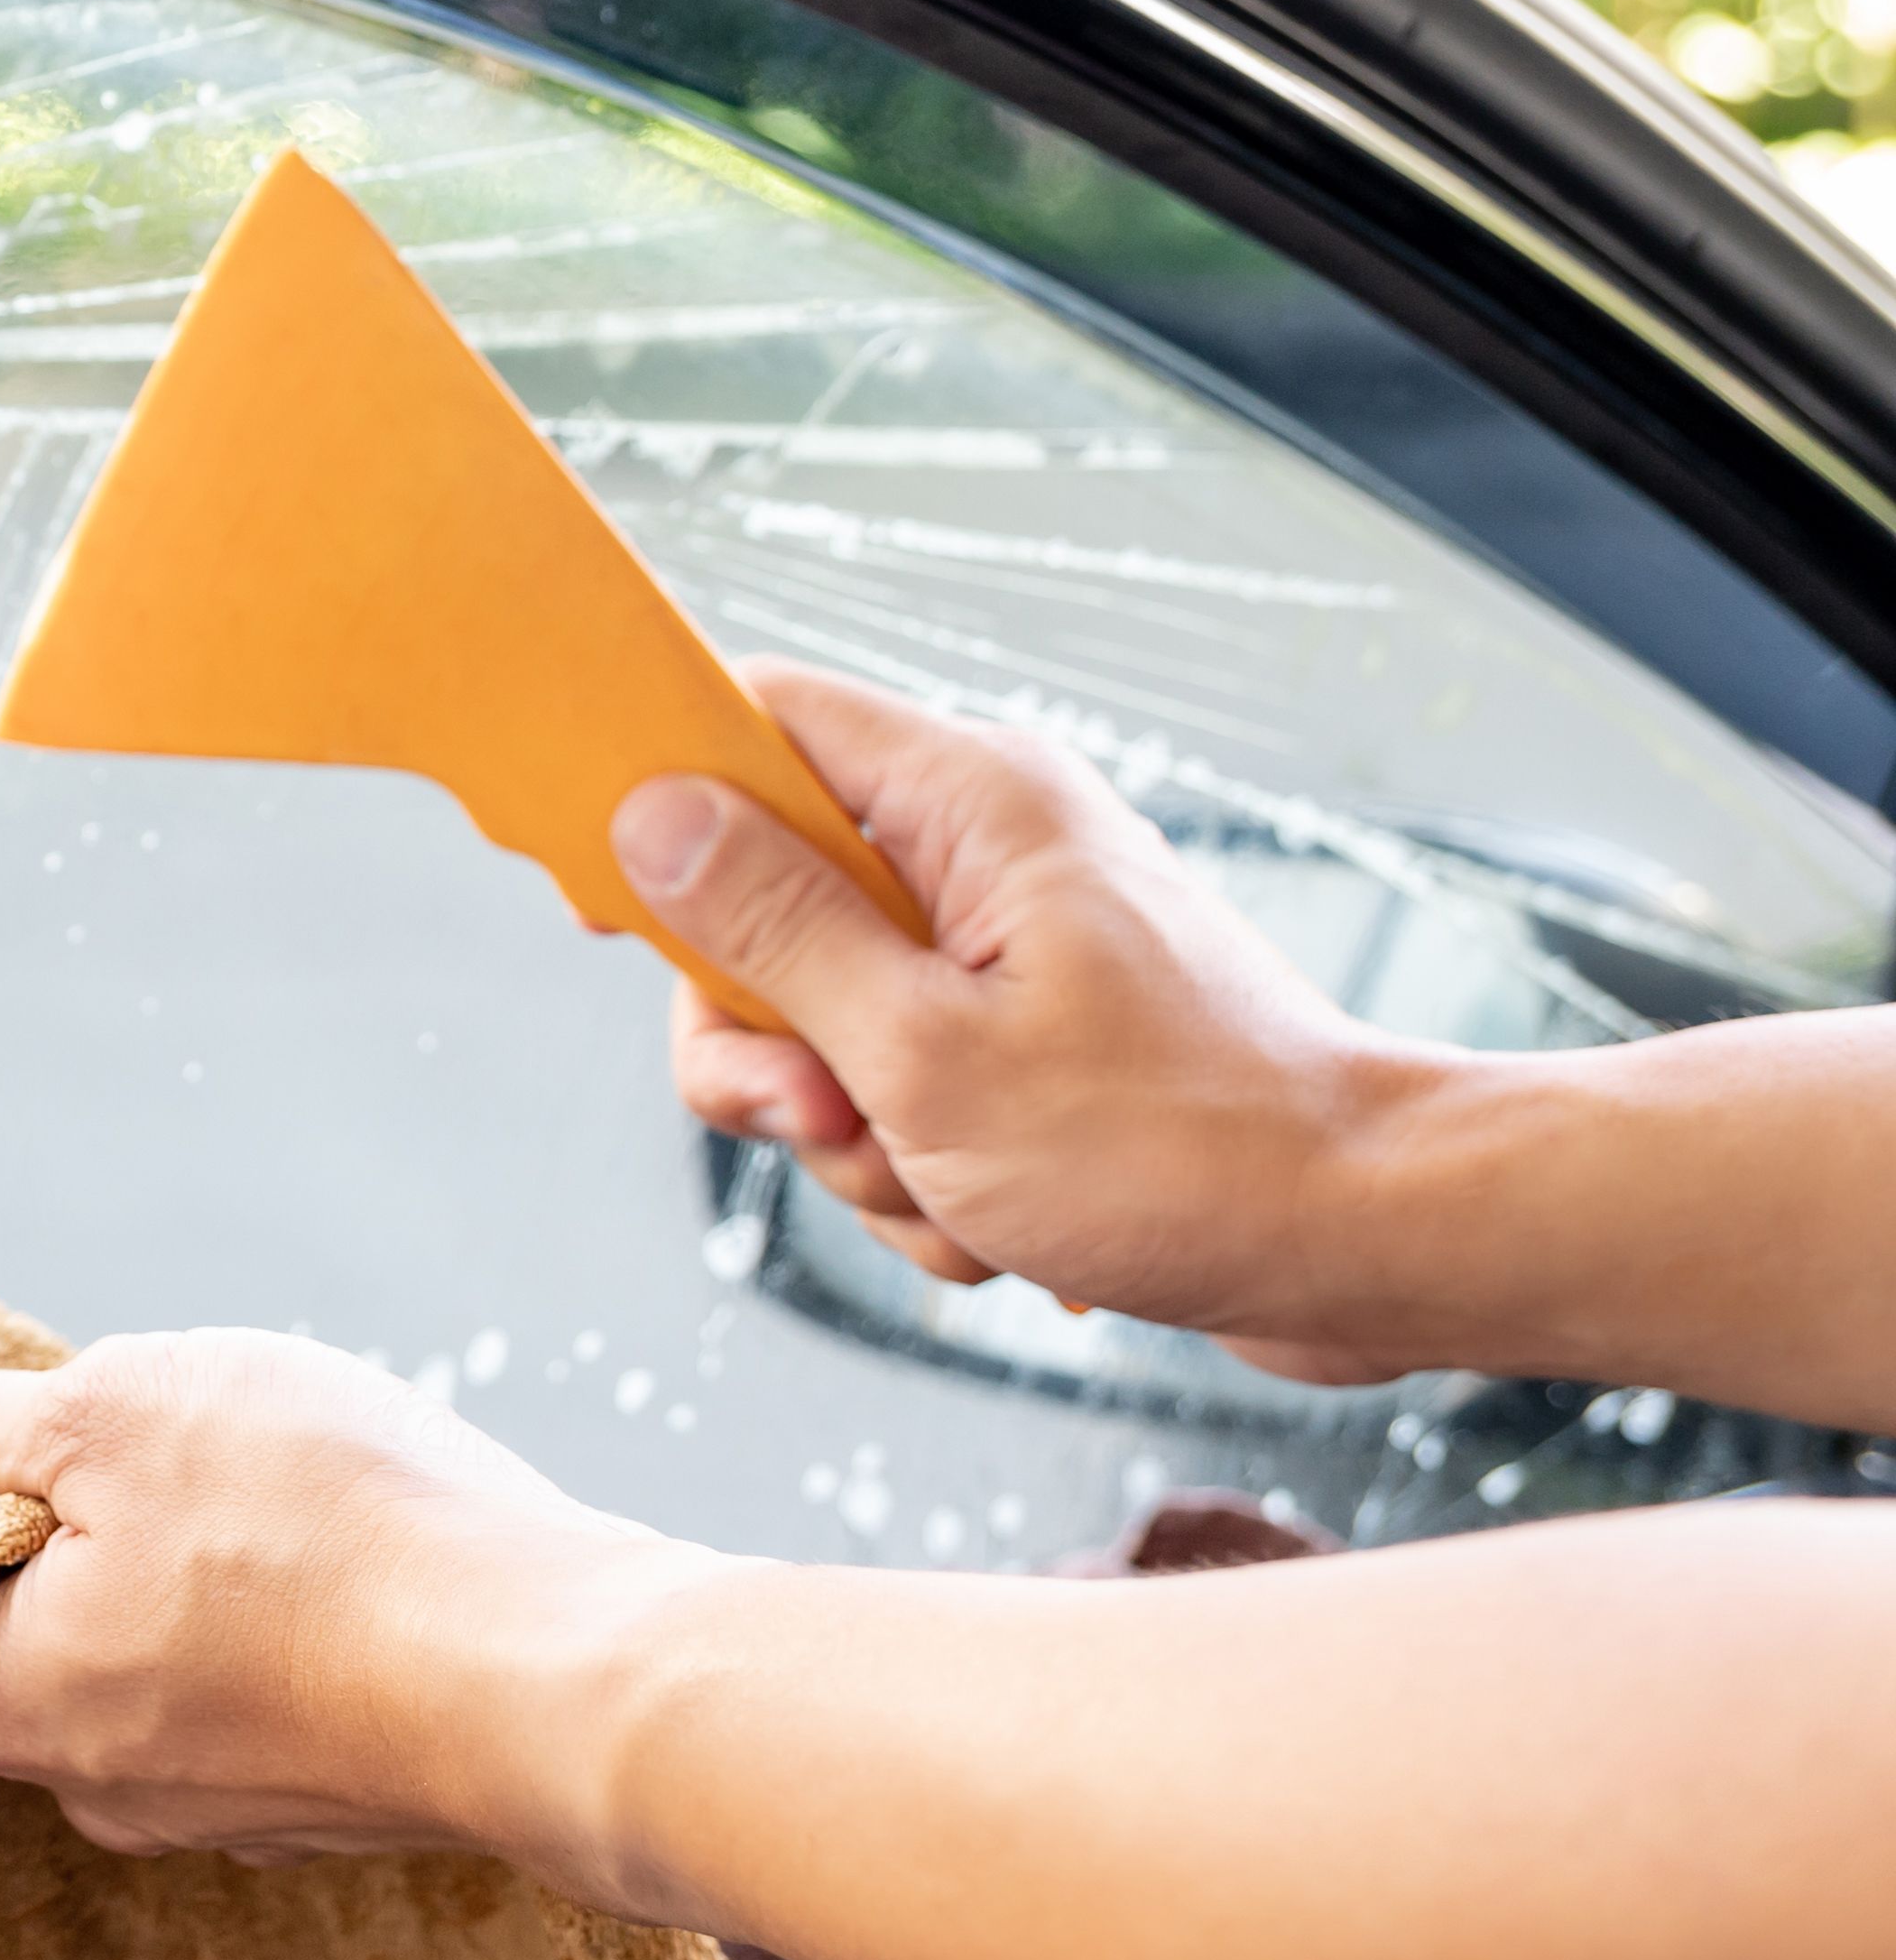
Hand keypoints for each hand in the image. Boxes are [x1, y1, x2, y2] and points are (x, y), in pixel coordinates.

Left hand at [0, 1332, 698, 1883]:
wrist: (563, 1675)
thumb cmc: (327, 1530)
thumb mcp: (112, 1413)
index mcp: (10, 1707)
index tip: (34, 1425)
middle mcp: (99, 1789)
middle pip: (33, 1625)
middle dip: (83, 1522)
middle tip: (172, 1448)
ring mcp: (223, 1808)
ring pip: (156, 1651)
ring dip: (198, 1564)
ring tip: (279, 1494)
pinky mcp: (330, 1798)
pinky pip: (263, 1686)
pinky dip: (286, 1617)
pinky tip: (348, 1555)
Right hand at [615, 664, 1441, 1379]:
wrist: (1366, 1242)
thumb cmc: (1181, 1150)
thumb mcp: (926, 1053)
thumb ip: (773, 929)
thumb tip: (649, 816)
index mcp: (969, 802)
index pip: (757, 717)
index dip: (653, 790)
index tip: (594, 895)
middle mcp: (986, 849)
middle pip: (761, 905)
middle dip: (768, 1047)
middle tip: (833, 1116)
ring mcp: (1008, 945)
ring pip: (821, 1023)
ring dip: (852, 1137)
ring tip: (952, 1189)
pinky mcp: (1029, 1034)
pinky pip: (898, 1089)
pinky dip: (920, 1171)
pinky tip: (992, 1219)